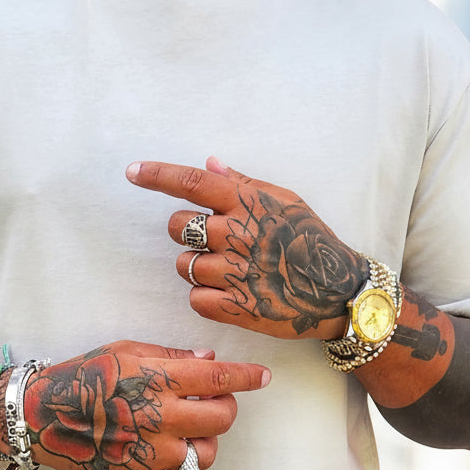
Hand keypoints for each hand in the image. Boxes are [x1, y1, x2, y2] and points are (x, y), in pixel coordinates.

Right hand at [12, 340, 269, 469]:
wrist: (38, 415)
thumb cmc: (82, 377)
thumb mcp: (124, 351)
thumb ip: (170, 357)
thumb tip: (208, 359)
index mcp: (158, 379)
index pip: (220, 377)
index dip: (248, 376)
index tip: (263, 377)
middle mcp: (159, 416)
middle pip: (222, 418)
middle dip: (225, 408)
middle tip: (210, 404)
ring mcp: (149, 452)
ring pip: (207, 454)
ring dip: (205, 443)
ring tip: (186, 434)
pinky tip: (177, 463)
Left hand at [127, 158, 367, 339]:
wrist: (337, 291)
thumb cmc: (309, 240)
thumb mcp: (285, 201)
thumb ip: (244, 183)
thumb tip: (209, 163)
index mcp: (248, 202)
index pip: (191, 182)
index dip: (157, 175)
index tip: (132, 173)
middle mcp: (238, 233)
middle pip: (177, 227)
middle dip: (184, 234)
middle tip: (211, 243)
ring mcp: (236, 270)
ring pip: (184, 266)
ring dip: (198, 269)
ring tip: (230, 272)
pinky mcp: (236, 306)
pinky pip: (195, 299)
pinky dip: (206, 299)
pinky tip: (230, 295)